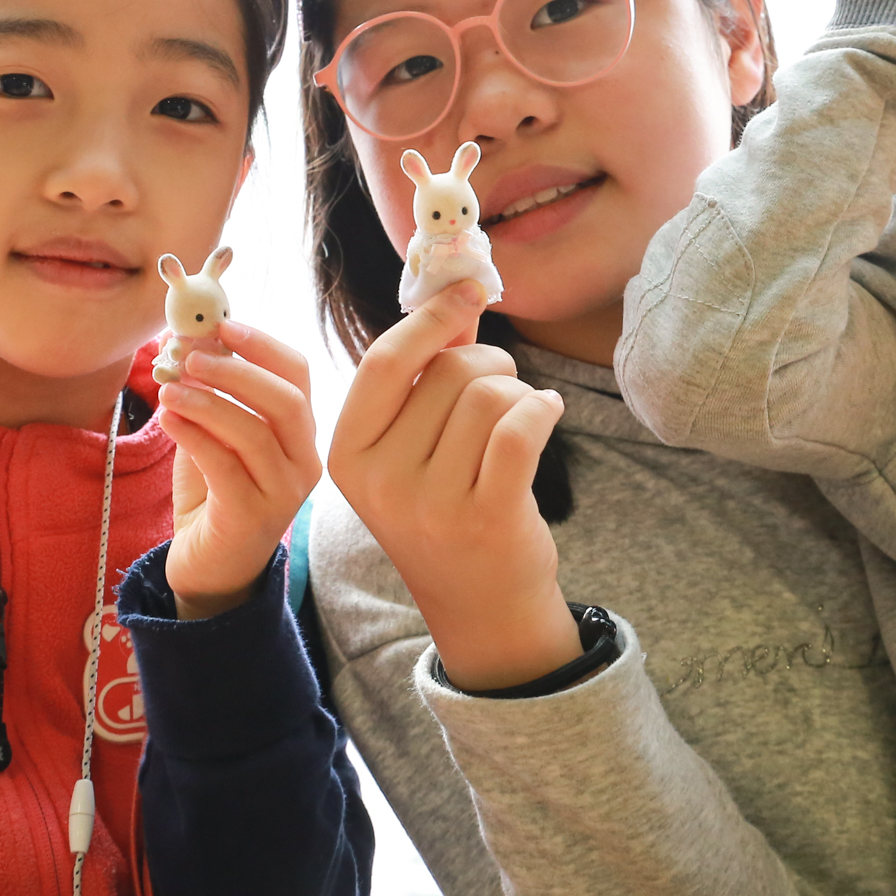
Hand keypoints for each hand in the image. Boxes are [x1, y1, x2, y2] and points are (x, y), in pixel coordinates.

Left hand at [157, 321, 321, 620]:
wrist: (209, 568)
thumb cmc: (214, 495)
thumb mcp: (216, 436)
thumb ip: (212, 394)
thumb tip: (190, 337)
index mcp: (300, 434)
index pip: (299, 375)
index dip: (263, 345)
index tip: (222, 324)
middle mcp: (304, 462)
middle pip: (287, 401)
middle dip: (238, 370)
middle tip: (192, 355)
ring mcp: (283, 492)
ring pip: (255, 433)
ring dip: (209, 402)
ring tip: (171, 387)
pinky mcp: (252, 518)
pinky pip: (225, 466)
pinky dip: (195, 434)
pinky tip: (169, 418)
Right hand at [325, 282, 580, 691]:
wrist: (480, 606)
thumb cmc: (446, 511)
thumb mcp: (412, 449)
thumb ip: (426, 373)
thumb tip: (457, 292)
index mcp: (347, 455)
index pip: (384, 361)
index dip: (431, 317)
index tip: (469, 290)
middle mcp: (381, 481)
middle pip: (449, 372)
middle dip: (492, 364)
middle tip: (505, 388)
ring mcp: (432, 503)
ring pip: (491, 395)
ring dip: (520, 394)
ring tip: (521, 419)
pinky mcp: (487, 516)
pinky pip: (522, 427)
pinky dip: (544, 409)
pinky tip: (547, 415)